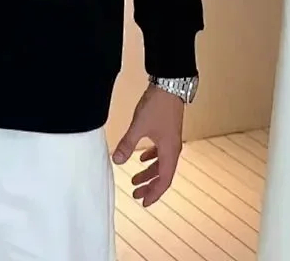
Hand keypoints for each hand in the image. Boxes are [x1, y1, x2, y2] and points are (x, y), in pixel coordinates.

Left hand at [112, 84, 183, 206]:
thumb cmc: (157, 107)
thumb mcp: (139, 126)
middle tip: (136, 194)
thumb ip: (127, 144)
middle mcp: (173, 149)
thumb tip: (116, 161)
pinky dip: (151, 157)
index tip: (143, 202)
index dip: (154, 193)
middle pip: (163, 174)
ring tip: (135, 178)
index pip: (164, 180)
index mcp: (170, 152)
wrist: (170, 86)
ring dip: (149, 172)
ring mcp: (171, 140)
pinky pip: (160, 151)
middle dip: (149, 185)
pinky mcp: (167, 131)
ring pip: (161, 163)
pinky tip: (141, 156)